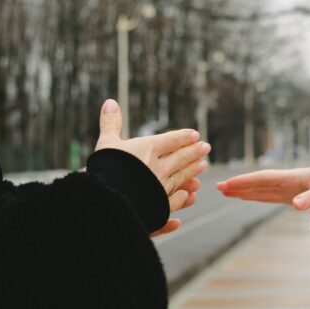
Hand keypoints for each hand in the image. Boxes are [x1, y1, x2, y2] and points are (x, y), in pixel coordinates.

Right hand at [96, 99, 210, 234]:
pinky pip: (174, 201)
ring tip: (203, 165)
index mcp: (148, 149)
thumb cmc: (103, 169)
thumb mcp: (105, 143)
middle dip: (194, 152)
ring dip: (193, 170)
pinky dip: (183, 197)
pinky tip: (189, 195)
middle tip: (206, 147)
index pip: (171, 140)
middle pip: (181, 158)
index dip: (184, 137)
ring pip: (181, 177)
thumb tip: (110, 102)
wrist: (104, 201)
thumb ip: (111, 123)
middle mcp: (158, 167)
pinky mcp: (158, 206)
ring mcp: (160, 188)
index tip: (195, 135)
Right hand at [217, 163, 309, 209]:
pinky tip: (244, 196)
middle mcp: (285, 181)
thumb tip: (295, 205)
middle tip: (217, 186)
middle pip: (256, 183)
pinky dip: (254, 195)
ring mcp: (285, 188)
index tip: (229, 183)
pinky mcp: (289, 194)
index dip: (245, 181)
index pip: (263, 179)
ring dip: (242, 189)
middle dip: (238, 185)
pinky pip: (267, 195)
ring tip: (224, 190)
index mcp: (291, 178)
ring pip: (259, 188)